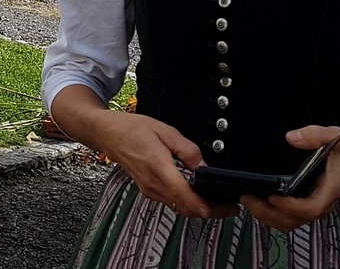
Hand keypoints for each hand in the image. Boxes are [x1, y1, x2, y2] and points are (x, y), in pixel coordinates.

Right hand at [94, 111, 238, 219]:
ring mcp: (149, 189)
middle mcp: (152, 184)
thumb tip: (204, 167)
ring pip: (178, 208)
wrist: (109, 134)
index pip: (182, 194)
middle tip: (230, 207)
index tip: (220, 207)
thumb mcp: (166, 131)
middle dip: (209, 211)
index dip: (202, 204)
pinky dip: (187, 203)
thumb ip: (188, 150)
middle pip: (184, 207)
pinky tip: (198, 197)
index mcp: (157, 166)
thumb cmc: (132, 130)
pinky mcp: (149, 190)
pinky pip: (171, 202)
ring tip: (220, 203)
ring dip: (199, 209)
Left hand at [239, 125, 339, 232]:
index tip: (273, 196)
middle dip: (269, 213)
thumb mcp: (336, 136)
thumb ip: (315, 134)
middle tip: (249, 199)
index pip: (311, 207)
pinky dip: (271, 213)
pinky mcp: (304, 206)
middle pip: (294, 220)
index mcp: (330, 189)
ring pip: (289, 223)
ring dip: (267, 215)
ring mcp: (311, 206)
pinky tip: (259, 201)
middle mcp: (320, 202)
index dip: (291, 206)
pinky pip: (287, 218)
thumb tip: (293, 137)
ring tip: (249, 200)